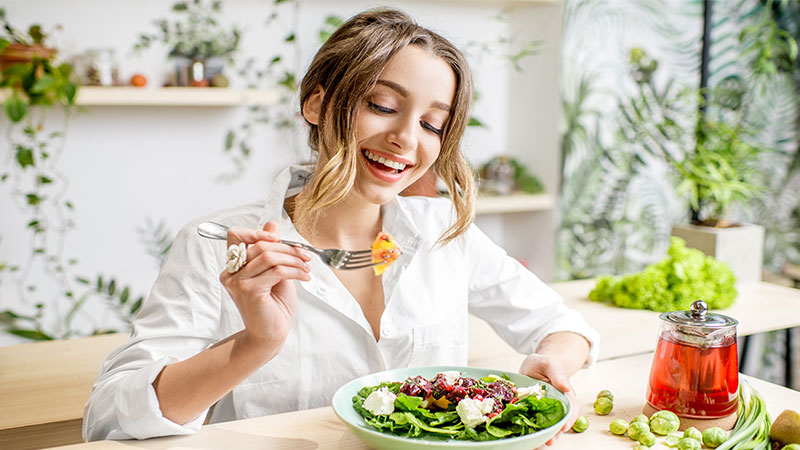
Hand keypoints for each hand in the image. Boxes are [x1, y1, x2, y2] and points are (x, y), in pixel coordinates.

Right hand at [219, 221, 311, 355]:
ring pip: (269, 256)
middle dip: (287, 247)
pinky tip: (304, 276)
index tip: (277, 237)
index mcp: (234, 266)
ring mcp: (238, 282)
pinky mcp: (250, 291)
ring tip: (306, 267)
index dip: (256, 231)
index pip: (235, 235)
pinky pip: (276, 271)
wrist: (271, 334)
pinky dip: (295, 270)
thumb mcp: (275, 271)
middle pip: (259, 245)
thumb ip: (271, 250)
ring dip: (293, 259)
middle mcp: (231, 273)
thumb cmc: (273, 305)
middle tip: (305, 255)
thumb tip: (272, 224)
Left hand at [519, 353, 579, 447]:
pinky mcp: (532, 411)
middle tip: (549, 441)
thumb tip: (565, 387)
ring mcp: (544, 410)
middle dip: (555, 432)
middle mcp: (556, 405)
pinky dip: (529, 430)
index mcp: (565, 394)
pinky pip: (532, 422)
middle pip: (559, 421)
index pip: (571, 409)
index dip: (569, 419)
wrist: (534, 366)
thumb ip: (558, 374)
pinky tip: (524, 437)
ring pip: (546, 425)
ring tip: (537, 444)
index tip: (564, 427)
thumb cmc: (544, 364)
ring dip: (543, 435)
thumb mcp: (550, 364)